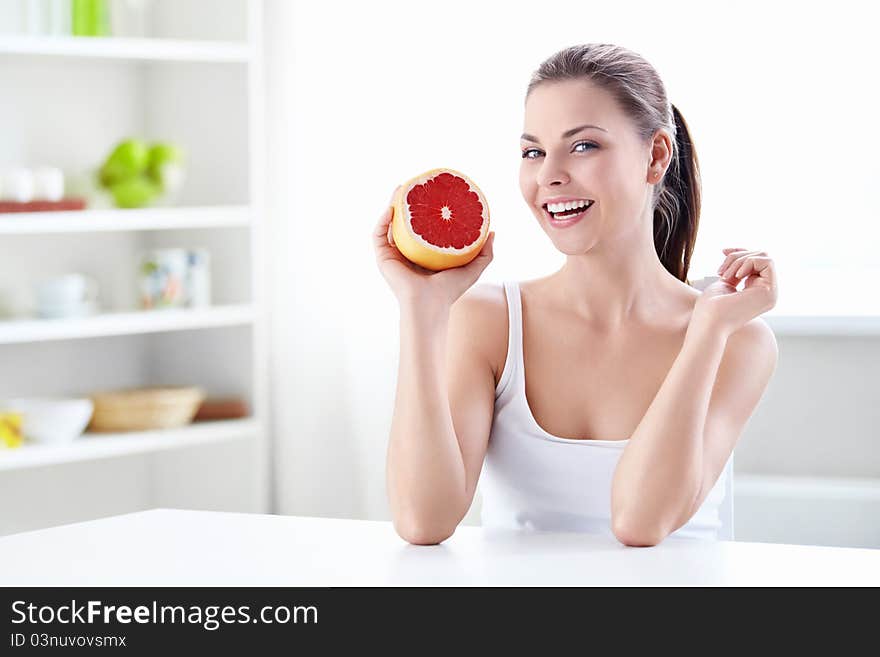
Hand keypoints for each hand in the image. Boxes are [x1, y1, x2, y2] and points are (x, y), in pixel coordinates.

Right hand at [372, 186, 494, 309]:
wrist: (430, 304)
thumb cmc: (449, 291)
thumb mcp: (472, 268)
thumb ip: (485, 253)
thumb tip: (493, 232)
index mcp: (424, 253)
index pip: (423, 227)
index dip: (425, 210)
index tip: (432, 193)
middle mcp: (407, 252)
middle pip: (405, 222)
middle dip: (407, 202)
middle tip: (414, 185)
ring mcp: (393, 255)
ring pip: (389, 224)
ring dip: (392, 204)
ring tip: (400, 189)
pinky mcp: (383, 258)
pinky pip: (379, 234)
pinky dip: (383, 220)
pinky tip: (391, 208)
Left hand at [690, 247, 777, 336]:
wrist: (708, 323)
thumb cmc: (710, 308)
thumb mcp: (725, 281)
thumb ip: (737, 270)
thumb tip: (739, 253)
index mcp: (757, 291)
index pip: (757, 261)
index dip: (740, 252)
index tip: (723, 251)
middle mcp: (768, 293)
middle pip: (761, 256)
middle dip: (738, 256)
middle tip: (720, 271)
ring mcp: (771, 293)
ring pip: (764, 257)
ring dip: (739, 260)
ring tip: (724, 276)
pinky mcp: (771, 292)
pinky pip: (767, 262)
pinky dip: (747, 263)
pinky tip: (735, 277)